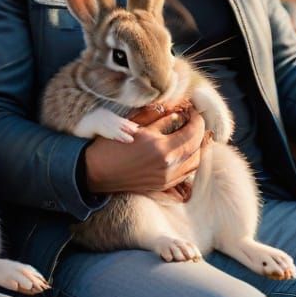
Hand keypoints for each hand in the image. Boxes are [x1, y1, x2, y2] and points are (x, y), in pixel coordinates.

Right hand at [83, 102, 206, 196]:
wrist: (95, 172)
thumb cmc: (111, 146)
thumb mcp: (135, 126)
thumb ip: (159, 118)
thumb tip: (178, 112)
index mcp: (162, 148)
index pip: (193, 132)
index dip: (197, 118)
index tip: (192, 110)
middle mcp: (168, 166)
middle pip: (197, 148)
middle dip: (199, 131)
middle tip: (194, 119)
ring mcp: (166, 179)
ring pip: (195, 163)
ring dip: (197, 147)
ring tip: (191, 134)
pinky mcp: (162, 186)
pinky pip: (186, 174)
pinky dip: (190, 161)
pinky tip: (184, 151)